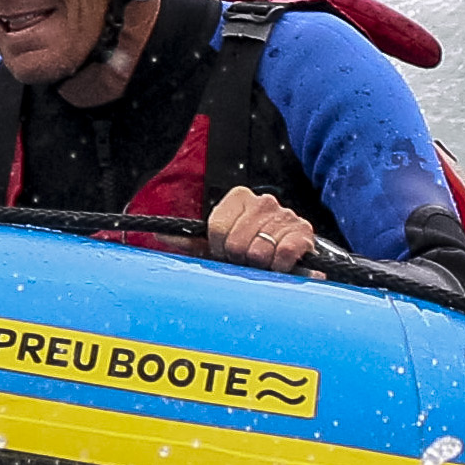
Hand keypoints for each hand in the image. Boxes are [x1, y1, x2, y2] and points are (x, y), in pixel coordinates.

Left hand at [203, 185, 317, 271]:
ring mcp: (285, 215)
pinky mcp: (303, 232)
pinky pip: (283, 254)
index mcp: (239, 198)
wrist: (291, 254)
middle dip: (240, 259)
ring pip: (259, 251)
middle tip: (247, 260)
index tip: (227, 252)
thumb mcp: (220, 242)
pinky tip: (279, 264)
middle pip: (236, 242)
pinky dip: (279, 266)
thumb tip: (161, 236)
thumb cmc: (251, 248)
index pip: (217, 227)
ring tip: (265, 262)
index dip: (219, 248)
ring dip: (261, 265)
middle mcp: (263, 201)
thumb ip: (192, 240)